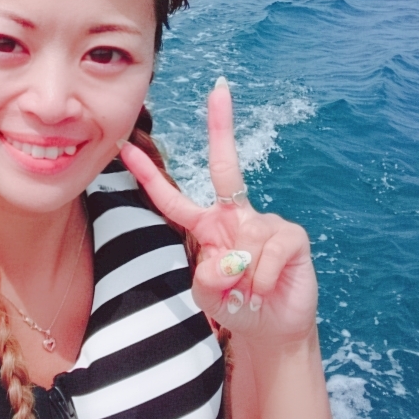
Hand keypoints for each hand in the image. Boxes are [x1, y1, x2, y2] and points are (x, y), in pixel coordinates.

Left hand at [119, 78, 317, 342]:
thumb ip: (206, 278)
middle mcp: (236, 216)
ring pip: (242, 247)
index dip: (149, 175)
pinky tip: (266, 290)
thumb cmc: (236, 305)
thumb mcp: (208, 295)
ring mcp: (266, 223)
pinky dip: (260, 282)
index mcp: (208, 226)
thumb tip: (226, 259)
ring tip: (248, 293)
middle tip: (219, 89)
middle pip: (226, 165)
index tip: (126, 147)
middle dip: (222, 125)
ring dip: (240, 281)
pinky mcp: (291, 236)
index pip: (173, 198)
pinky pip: (267, 256)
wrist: (273, 328)